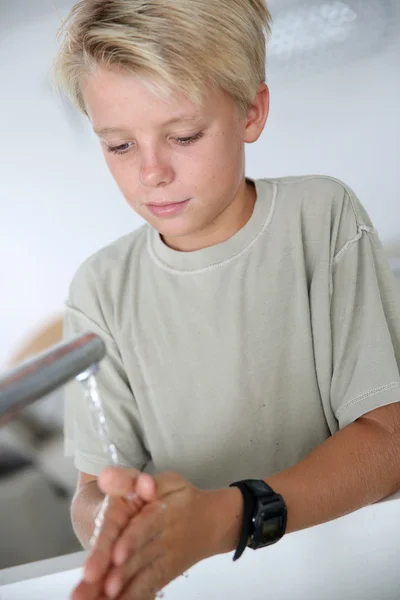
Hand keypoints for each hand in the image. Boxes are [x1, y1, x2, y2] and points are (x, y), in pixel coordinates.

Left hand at [82, 469, 242, 599]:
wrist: (214, 522)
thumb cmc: (182, 499)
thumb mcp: (164, 480)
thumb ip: (132, 479)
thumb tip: (107, 475)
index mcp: (160, 512)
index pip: (144, 526)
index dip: (131, 540)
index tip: (117, 554)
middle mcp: (162, 540)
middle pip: (137, 557)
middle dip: (114, 572)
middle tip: (92, 580)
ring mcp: (163, 560)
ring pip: (140, 577)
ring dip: (120, 590)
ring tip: (99, 597)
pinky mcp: (163, 576)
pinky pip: (146, 590)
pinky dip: (130, 598)